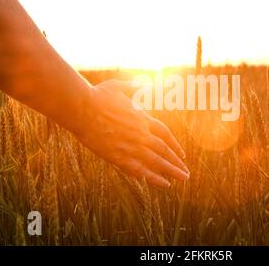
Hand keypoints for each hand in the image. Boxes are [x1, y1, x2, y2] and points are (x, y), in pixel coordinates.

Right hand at [74, 79, 188, 186]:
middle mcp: (141, 134)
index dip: (175, 145)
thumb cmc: (97, 96)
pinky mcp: (119, 157)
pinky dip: (154, 178)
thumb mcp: (119, 86)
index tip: (182, 154)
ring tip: (184, 179)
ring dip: (172, 171)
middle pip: (165, 150)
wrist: (82, 108)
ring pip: (157, 162)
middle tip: (186, 173)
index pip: (164, 134)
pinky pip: (141, 171)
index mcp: (142, 118)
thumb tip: (146, 82)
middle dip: (176, 161)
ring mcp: (132, 146)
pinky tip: (165, 185)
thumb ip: (134, 86)